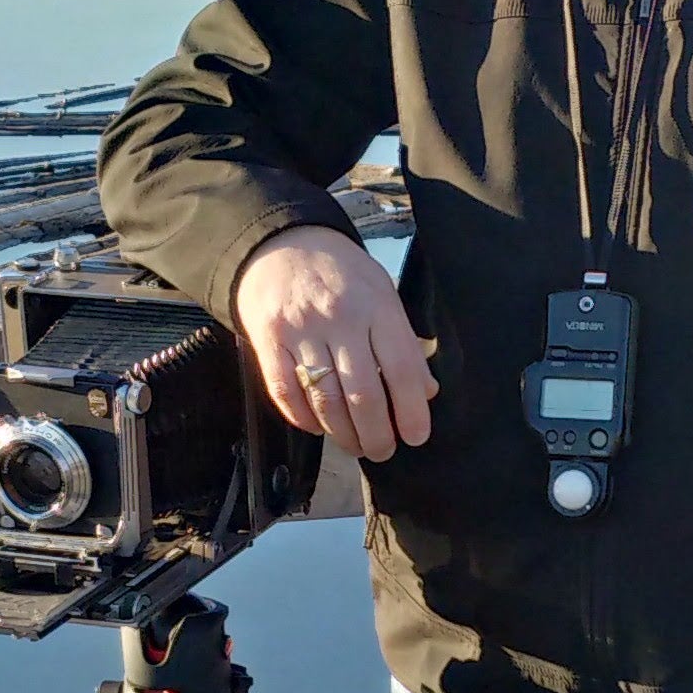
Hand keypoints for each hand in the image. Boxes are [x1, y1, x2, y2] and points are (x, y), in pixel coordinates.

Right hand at [232, 225, 435, 460]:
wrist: (281, 242)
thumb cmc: (341, 271)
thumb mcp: (381, 292)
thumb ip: (403, 340)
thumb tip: (425, 391)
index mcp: (376, 305)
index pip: (401, 368)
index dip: (411, 410)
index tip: (417, 436)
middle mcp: (339, 318)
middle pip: (363, 393)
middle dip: (377, 434)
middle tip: (383, 450)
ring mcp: (300, 330)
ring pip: (325, 400)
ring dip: (343, 434)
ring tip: (355, 446)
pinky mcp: (268, 340)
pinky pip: (286, 392)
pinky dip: (303, 418)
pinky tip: (319, 427)